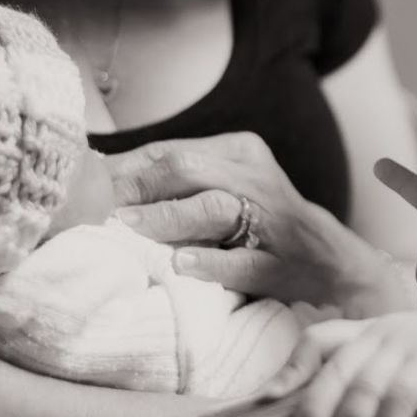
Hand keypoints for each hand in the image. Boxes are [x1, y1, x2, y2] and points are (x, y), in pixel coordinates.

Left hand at [108, 134, 413, 315]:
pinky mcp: (281, 262)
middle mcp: (256, 178)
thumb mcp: (228, 185)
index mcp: (241, 152)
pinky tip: (180, 265)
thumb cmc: (262, 223)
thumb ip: (177, 180)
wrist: (331, 262)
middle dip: (138, 187)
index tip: (84, 185)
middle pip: (188, 169)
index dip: (125, 168)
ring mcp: (271, 220)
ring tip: (126, 228)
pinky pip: (243, 261)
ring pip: (214, 208)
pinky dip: (211, 263)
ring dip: (166, 218)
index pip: (172, 152)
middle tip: (95, 207)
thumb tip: (100, 176)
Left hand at [262, 309, 416, 416]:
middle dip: (313, 408)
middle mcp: (386, 334)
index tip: (268, 399)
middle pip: (334, 368)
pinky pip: (402, 394)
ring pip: (364, 385)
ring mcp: (411, 345)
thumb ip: (376, 373)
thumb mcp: (409, 358)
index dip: (291, 367)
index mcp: (373, 331)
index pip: (319, 339)